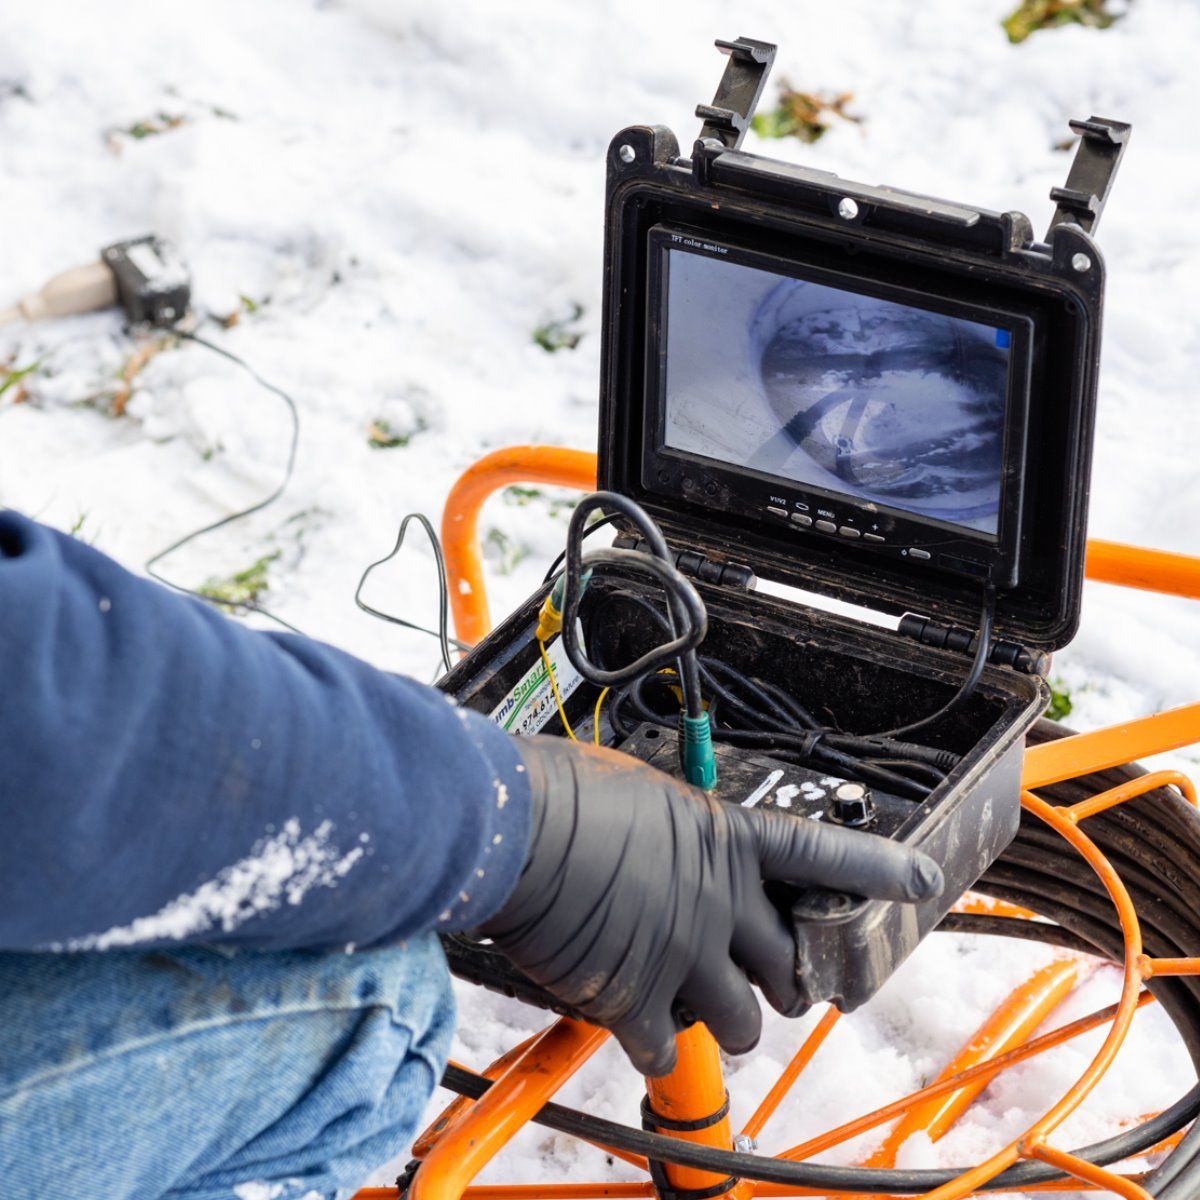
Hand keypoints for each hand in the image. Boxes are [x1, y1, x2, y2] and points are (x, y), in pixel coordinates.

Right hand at [479, 737, 942, 1075]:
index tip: (919, 880)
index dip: (877, 870)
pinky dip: (653, 1041)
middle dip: (785, 981)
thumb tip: (672, 848)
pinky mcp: (636, 998)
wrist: (512, 828)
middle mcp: (720, 903)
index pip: (823, 856)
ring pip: (741, 1023)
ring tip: (691, 1002)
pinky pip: (665, 1046)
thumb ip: (677, 831)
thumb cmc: (564, 793)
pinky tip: (631, 1021)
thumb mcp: (642, 794)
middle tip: (769, 980)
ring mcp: (684, 954)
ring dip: (722, 1019)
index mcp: (725, 841)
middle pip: (790, 967)